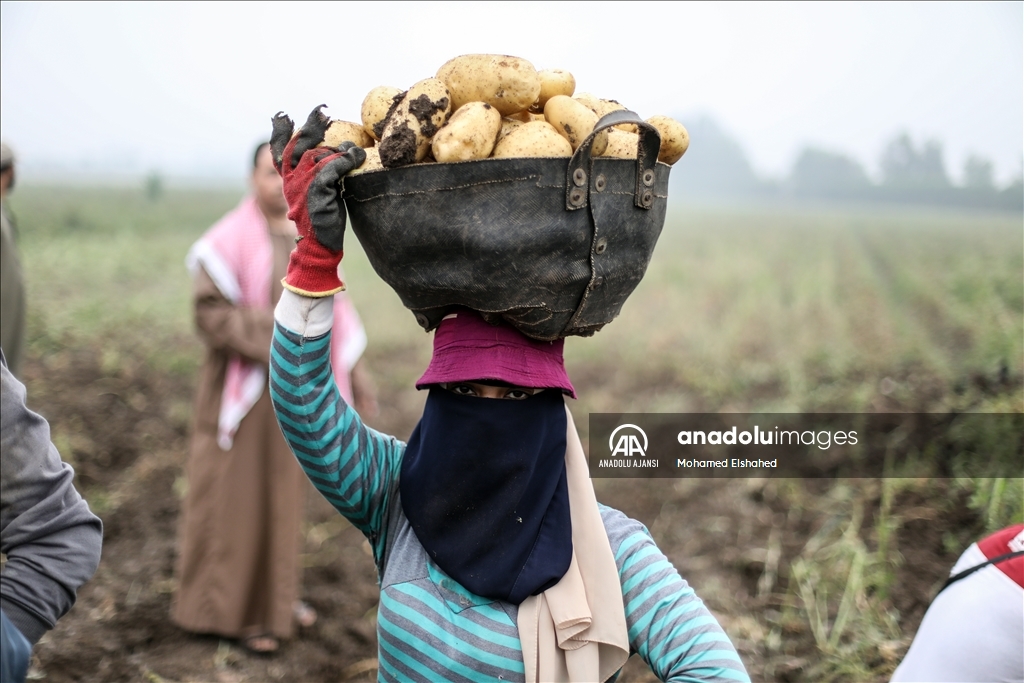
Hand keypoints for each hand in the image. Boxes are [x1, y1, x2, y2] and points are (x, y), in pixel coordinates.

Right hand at [270, 106, 365, 296]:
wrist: (318, 246)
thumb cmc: (323, 219)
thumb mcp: (318, 191)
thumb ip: (321, 172)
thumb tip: (338, 151)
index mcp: (288, 179)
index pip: (279, 150)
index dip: (280, 132)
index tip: (281, 115)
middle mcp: (291, 179)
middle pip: (298, 144)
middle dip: (311, 125)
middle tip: (323, 110)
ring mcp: (302, 184)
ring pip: (319, 154)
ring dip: (338, 148)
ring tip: (352, 146)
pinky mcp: (317, 191)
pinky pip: (332, 168)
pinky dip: (345, 160)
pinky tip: (356, 157)